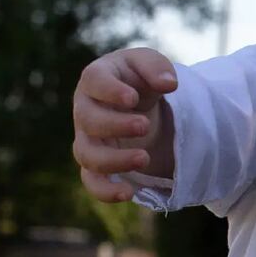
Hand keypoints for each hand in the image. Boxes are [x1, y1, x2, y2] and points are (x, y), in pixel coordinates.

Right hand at [72, 47, 177, 200]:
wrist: (137, 100)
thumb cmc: (138, 78)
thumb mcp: (150, 63)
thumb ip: (157, 67)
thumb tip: (169, 84)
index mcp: (96, 79)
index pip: (93, 81)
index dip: (109, 90)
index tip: (132, 98)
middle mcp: (85, 109)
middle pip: (88, 120)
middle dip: (116, 125)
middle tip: (145, 125)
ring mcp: (88, 138)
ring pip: (87, 154)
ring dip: (113, 160)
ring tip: (144, 158)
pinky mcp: (96, 162)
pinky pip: (91, 181)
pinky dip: (105, 191)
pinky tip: (128, 193)